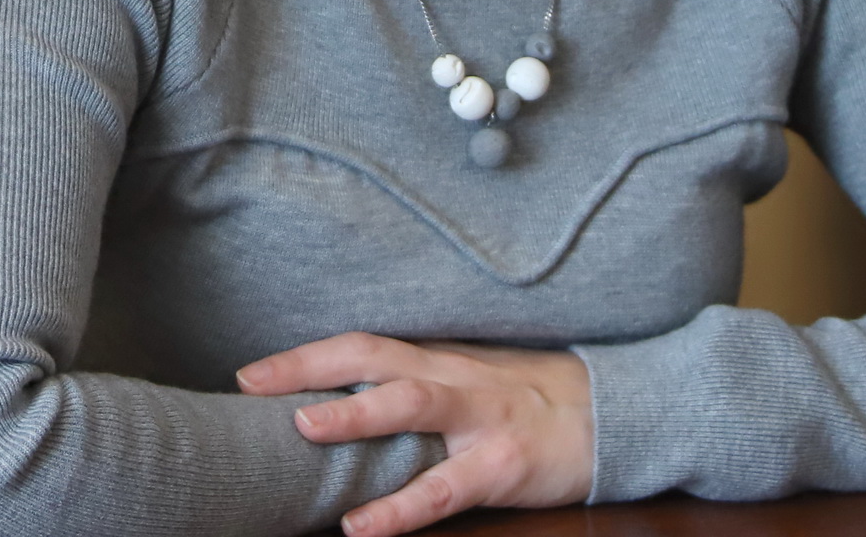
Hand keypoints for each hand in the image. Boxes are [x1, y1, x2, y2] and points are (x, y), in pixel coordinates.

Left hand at [236, 333, 593, 536]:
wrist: (615, 413)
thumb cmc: (534, 399)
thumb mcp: (474, 380)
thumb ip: (421, 385)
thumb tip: (350, 405)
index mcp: (442, 360)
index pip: (365, 346)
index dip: (307, 356)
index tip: (251, 374)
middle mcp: (454, 379)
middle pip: (373, 358)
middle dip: (308, 367)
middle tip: (250, 383)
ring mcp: (480, 419)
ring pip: (410, 404)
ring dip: (355, 413)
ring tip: (302, 426)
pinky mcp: (502, 465)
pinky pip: (443, 487)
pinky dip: (399, 508)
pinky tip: (360, 528)